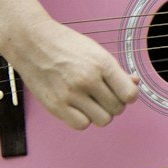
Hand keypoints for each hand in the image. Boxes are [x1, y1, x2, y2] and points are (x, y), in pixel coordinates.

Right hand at [4, 19, 139, 129]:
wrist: (31, 42)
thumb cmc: (65, 45)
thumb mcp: (95, 51)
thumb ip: (116, 71)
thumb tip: (135, 84)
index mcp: (102, 63)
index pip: (130, 94)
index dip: (128, 96)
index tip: (120, 92)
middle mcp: (88, 79)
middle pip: (117, 109)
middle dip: (113, 104)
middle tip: (101, 95)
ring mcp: (71, 94)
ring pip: (103, 120)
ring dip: (99, 113)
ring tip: (89, 101)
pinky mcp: (56, 106)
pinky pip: (82, 125)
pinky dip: (82, 119)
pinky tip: (77, 107)